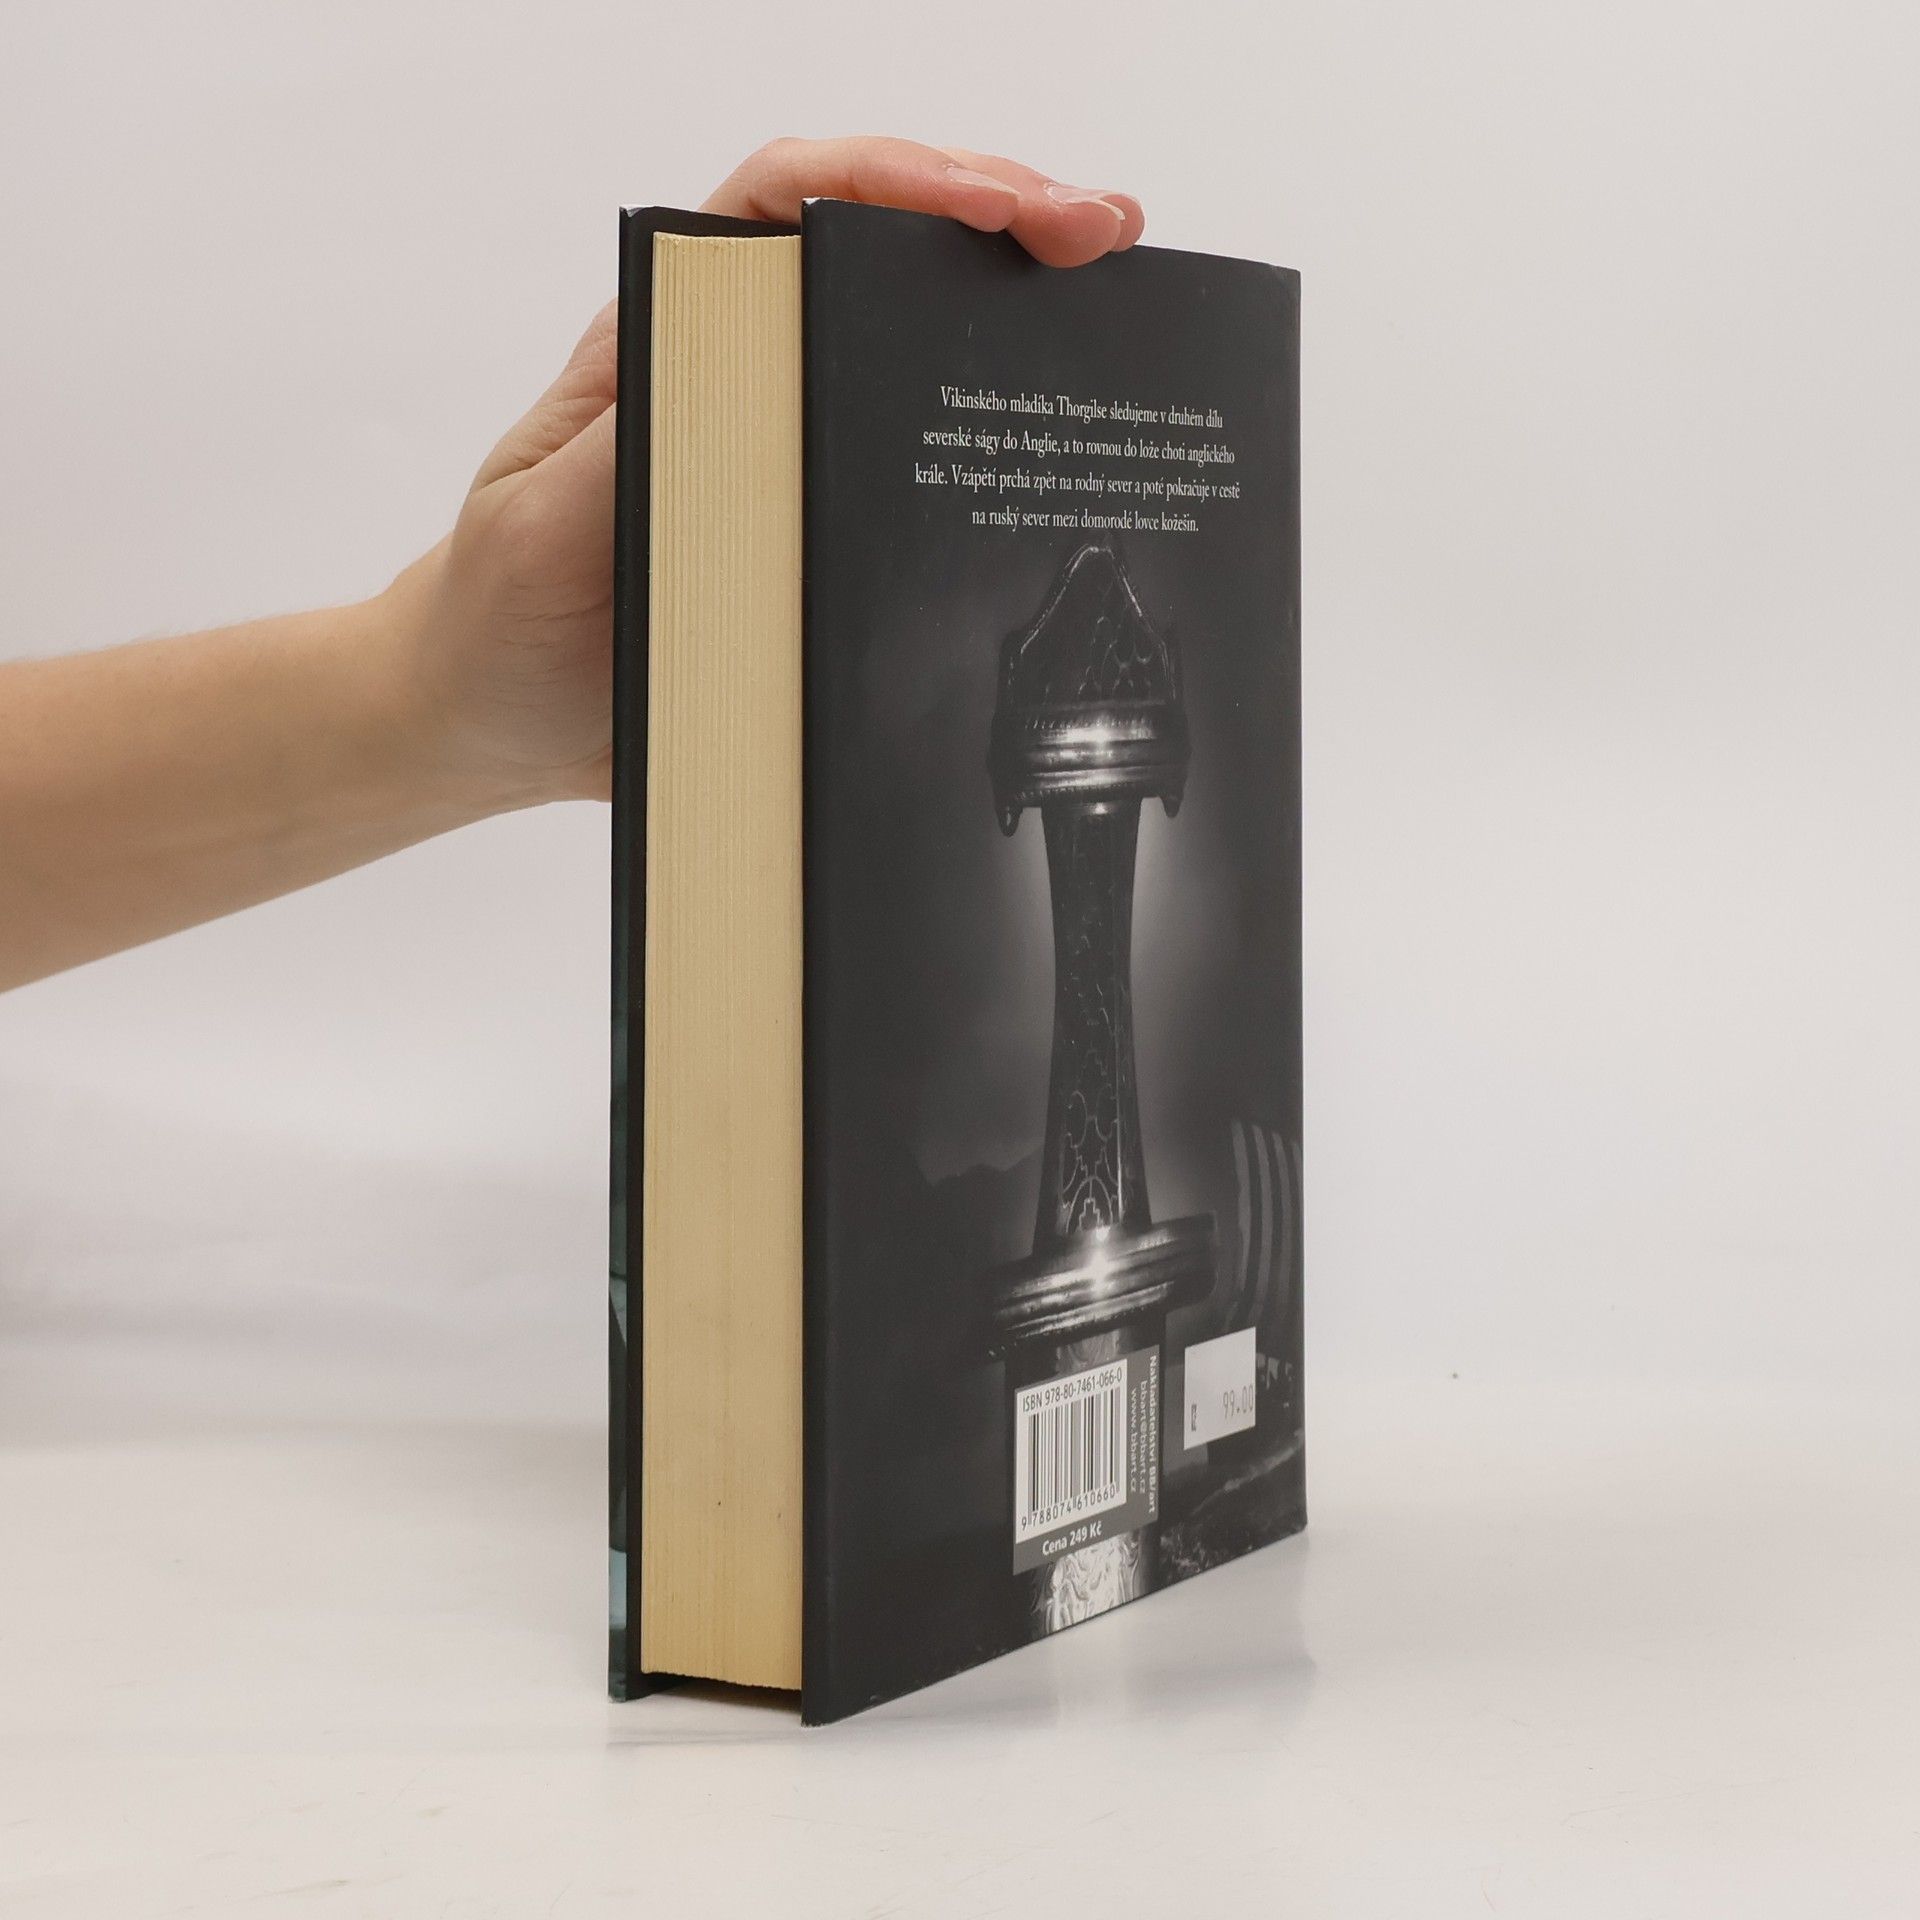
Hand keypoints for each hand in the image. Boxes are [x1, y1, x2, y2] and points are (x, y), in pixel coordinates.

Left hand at [398, 137, 1145, 809]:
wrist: (494, 718)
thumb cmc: (502, 612)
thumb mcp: (546, 522)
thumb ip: (635, 455)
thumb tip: (754, 406)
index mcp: (671, 346)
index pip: (787, 208)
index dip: (899, 180)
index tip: (1000, 204)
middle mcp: (742, 384)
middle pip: (878, 256)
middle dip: (1002, 218)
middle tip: (1105, 233)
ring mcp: (789, 459)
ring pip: (910, 356)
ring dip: (1015, 322)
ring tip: (1120, 311)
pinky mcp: (818, 540)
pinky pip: (911, 483)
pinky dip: (988, 456)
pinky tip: (1059, 455)